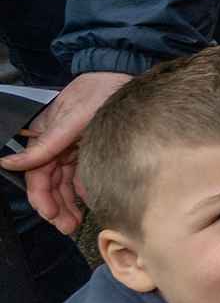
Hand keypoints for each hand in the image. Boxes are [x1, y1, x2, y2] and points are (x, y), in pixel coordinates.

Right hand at [3, 71, 134, 232]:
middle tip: (67, 227)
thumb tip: (8, 163)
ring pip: (64, 182)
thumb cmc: (99, 90)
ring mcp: (72, 146)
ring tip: (75, 223)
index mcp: (45, 135)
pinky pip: (81, 174)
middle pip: (50, 182)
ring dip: (67, 203)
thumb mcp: (73, 118)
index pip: (37, 173)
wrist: (126, 75)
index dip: (41, 196)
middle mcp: (56, 144)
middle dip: (56, 207)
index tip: (51, 215)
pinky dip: (82, 189)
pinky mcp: (88, 148)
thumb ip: (46, 144)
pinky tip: (88, 202)